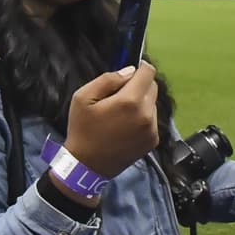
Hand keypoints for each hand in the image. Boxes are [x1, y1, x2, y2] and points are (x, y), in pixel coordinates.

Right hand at [62, 62, 158, 179]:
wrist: (87, 166)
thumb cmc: (82, 129)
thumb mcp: (83, 97)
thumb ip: (108, 79)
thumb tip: (129, 71)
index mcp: (130, 101)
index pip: (148, 72)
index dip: (139, 68)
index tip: (129, 74)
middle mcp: (147, 114)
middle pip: (153, 87)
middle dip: (139, 86)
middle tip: (119, 97)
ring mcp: (152, 129)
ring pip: (153, 104)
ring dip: (141, 102)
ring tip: (122, 114)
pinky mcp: (153, 141)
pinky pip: (152, 120)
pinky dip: (143, 118)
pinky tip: (126, 127)